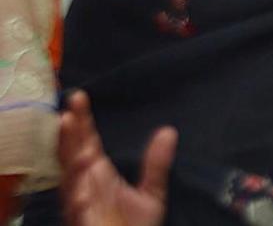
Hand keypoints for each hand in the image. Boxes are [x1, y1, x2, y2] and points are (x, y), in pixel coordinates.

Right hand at [58, 93, 174, 225]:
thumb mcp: (151, 192)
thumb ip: (156, 164)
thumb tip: (168, 131)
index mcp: (97, 174)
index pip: (87, 142)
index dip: (82, 121)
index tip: (79, 97)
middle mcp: (83, 185)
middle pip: (73, 152)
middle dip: (71, 129)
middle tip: (72, 102)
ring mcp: (80, 202)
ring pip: (69, 174)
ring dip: (67, 151)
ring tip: (66, 123)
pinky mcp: (82, 220)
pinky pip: (77, 206)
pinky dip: (76, 193)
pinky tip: (79, 175)